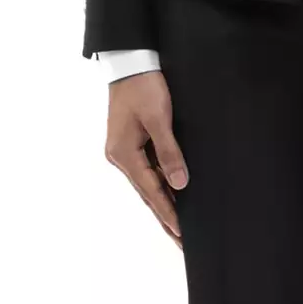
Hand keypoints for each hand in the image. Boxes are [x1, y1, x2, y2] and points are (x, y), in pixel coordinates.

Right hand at [104, 70, 188, 249]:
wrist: (130, 60)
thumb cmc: (144, 85)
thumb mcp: (159, 118)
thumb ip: (170, 152)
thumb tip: (180, 184)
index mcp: (123, 154)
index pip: (151, 192)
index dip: (168, 213)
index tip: (182, 235)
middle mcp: (120, 157)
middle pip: (147, 193)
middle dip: (165, 217)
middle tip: (181, 243)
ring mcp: (124, 150)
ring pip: (148, 183)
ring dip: (164, 203)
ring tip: (179, 227)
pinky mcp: (131, 141)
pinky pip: (148, 169)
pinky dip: (160, 184)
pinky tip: (173, 193)